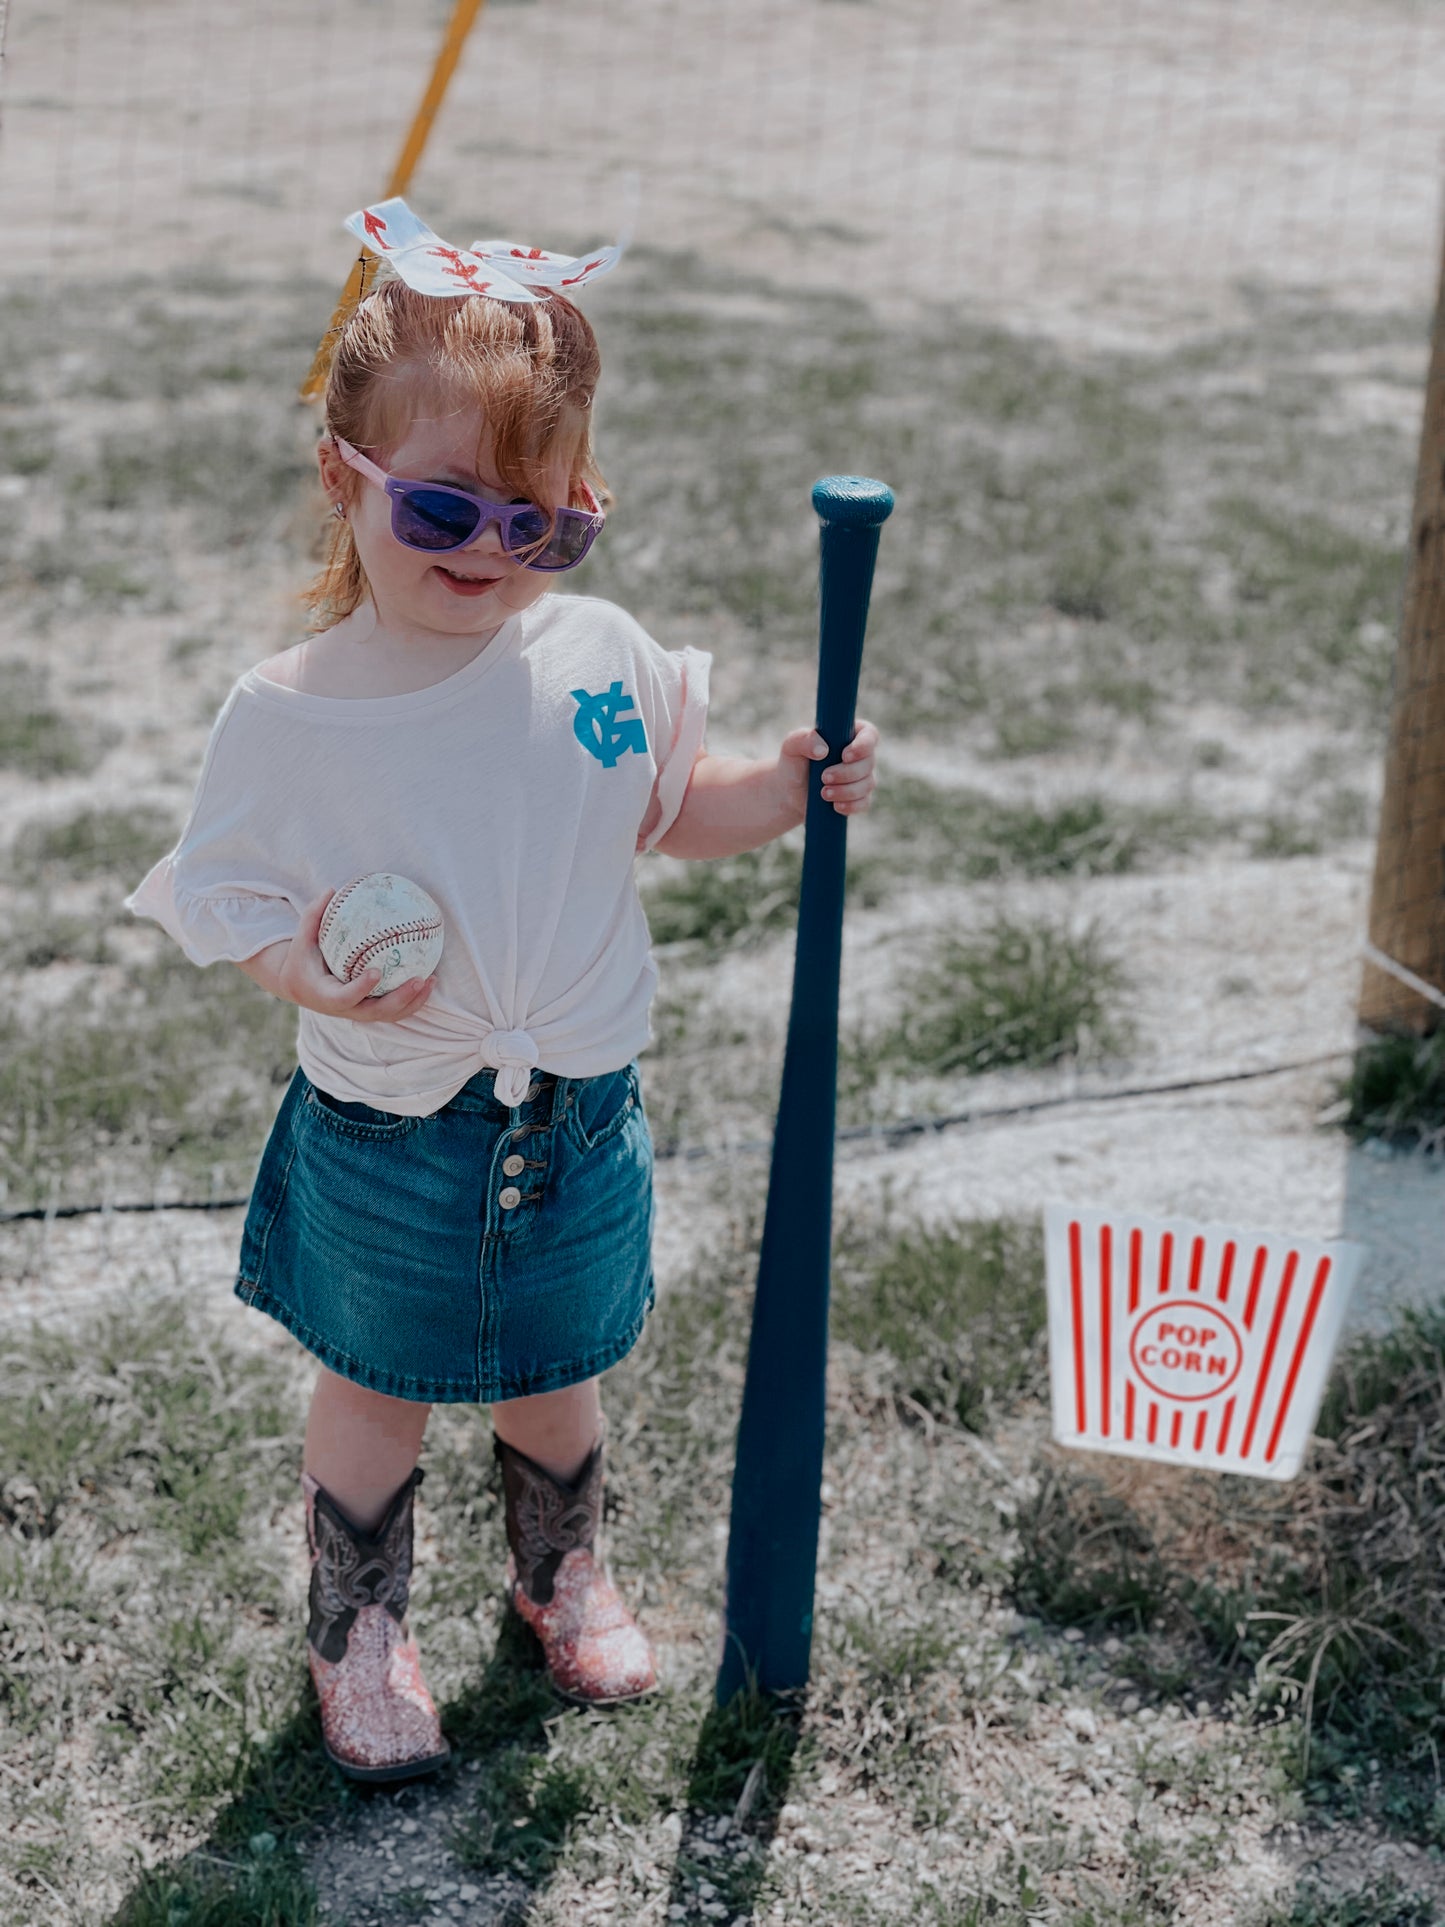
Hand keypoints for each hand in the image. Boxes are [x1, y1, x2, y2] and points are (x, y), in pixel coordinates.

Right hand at [273, 889, 437, 1022]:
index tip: (376, 971)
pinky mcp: (371, 1012)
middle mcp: (347, 1010)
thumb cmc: (303, 959)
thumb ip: (313, 916)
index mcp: (327, 996)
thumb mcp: (302, 939)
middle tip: (418, 979)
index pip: (345, 997)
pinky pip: (397, 1010)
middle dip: (400, 998)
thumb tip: (331, 890)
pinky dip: (415, 999)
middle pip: (377, 1012)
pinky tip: (431, 979)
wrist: (302, 988)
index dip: (361, 988)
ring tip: (431, 979)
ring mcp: (361, 1013)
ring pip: (391, 1014)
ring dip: (414, 1001)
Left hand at [778, 718, 879, 820]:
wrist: (790, 792)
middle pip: (868, 762)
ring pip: (867, 784)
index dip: (863, 745)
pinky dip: (850, 805)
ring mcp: (862, 778)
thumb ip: (804, 739)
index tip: (844, 755)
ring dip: (846, 790)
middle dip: (847, 772)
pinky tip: (836, 806)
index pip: (869, 735)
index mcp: (850, 735)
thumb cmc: (794, 762)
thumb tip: (823, 751)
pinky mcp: (859, 798)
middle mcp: (861, 756)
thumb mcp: (792, 745)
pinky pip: (864, 803)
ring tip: (823, 793)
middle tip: (824, 777)